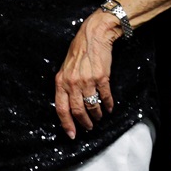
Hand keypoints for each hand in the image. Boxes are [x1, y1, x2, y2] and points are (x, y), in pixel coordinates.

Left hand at [54, 11, 120, 138]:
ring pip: (91, 105)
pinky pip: (104, 96)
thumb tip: (68, 105)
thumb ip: (65, 86)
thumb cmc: (78, 53)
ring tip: (99, 118)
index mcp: (60, 83)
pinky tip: (109, 108)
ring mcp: (87, 80)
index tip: (71, 134)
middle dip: (83, 122)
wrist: (94, 36)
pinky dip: (107, 104)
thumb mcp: (65, 70)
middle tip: (88, 128)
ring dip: (96, 115)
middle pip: (77, 110)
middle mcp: (72, 83)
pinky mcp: (101, 77)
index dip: (66, 124)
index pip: (61, 109)